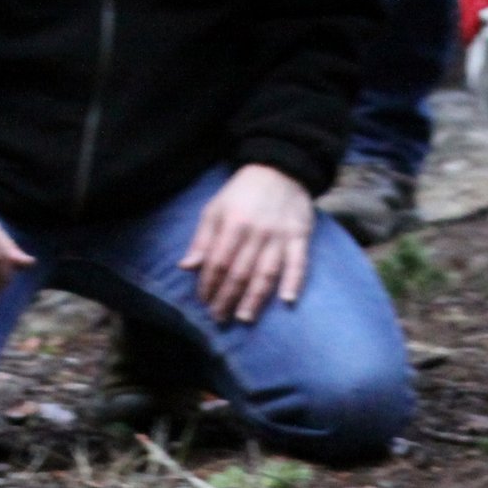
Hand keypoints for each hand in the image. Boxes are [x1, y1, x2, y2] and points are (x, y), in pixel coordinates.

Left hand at [180, 164, 313, 323]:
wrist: (280, 169)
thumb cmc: (242, 192)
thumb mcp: (215, 208)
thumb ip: (202, 239)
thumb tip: (186, 267)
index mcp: (233, 223)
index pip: (218, 261)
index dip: (209, 284)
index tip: (204, 300)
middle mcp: (257, 232)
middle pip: (240, 272)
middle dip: (227, 298)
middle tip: (219, 318)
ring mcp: (280, 236)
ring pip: (266, 272)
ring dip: (255, 298)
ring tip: (244, 318)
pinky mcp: (300, 237)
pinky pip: (298, 263)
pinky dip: (294, 281)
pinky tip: (287, 300)